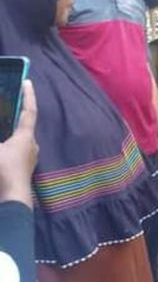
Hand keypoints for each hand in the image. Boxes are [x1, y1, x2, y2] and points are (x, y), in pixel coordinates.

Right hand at [0, 80, 37, 206]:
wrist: (11, 201)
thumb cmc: (2, 171)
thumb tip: (2, 140)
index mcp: (25, 137)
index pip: (29, 111)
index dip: (28, 95)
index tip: (27, 81)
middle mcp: (31, 146)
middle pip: (24, 125)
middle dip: (16, 114)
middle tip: (7, 103)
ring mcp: (29, 159)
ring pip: (19, 139)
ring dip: (10, 131)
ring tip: (2, 124)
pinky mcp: (23, 169)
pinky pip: (16, 151)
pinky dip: (8, 144)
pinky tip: (1, 147)